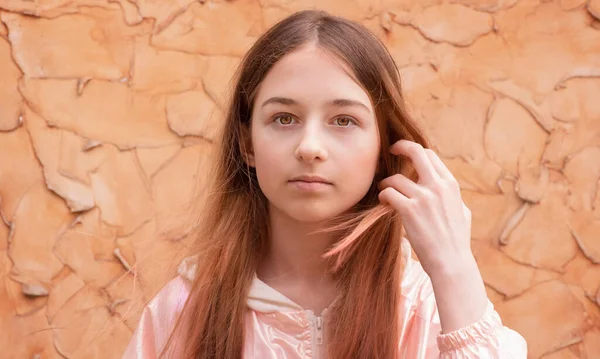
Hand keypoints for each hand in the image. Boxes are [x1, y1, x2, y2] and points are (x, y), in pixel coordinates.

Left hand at [377, 140, 472, 277]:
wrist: (451, 262)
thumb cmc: (456, 240)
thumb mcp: (462, 211)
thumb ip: (450, 195)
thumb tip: (441, 185)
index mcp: (450, 184)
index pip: (430, 155)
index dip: (415, 150)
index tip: (405, 152)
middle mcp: (437, 186)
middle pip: (416, 152)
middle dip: (401, 147)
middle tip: (391, 151)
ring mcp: (423, 197)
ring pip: (396, 178)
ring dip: (387, 183)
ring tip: (385, 191)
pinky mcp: (409, 210)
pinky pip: (389, 193)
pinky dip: (383, 196)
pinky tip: (384, 202)